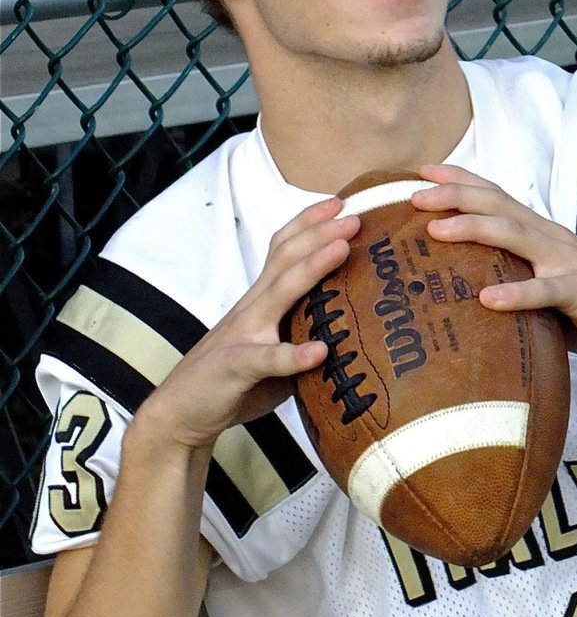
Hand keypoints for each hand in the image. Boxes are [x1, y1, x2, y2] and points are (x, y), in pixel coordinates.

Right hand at [131, 197, 359, 457]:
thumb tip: (356, 331)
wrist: (180, 413)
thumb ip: (305, 334)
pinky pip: (266, 359)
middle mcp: (252, 308)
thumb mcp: (274, 350)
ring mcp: (243, 335)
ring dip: (312, 269)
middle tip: (354, 216)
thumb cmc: (234, 381)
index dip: (309, 223)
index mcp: (260, 301)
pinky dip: (293, 355)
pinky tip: (319, 351)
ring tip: (342, 251)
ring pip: (279, 294)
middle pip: (286, 259)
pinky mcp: (236, 368)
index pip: (283, 249)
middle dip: (320, 233)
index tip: (340, 203)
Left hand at [414, 164, 576, 366]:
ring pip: (516, 235)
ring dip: (474, 228)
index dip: (460, 181)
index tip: (421, 173)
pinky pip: (547, 291)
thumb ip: (509, 277)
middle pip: (497, 206)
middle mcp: (550, 238)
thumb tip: (457, 290)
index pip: (496, 197)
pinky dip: (517, 294)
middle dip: (455, 196)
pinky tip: (487, 299)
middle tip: (414, 195)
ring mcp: (567, 262)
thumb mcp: (543, 285)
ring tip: (437, 230)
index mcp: (540, 233)